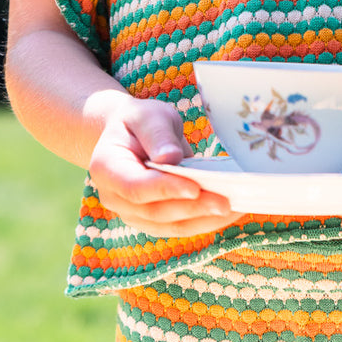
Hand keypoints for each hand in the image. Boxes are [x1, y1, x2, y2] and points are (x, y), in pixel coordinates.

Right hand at [88, 95, 242, 237]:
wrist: (129, 136)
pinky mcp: (153, 221)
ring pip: (171, 225)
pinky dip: (206, 221)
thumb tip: (171, 159)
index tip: (195, 188)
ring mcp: (133, 214)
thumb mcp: (147, 115)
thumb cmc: (139, 122)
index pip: (135, 186)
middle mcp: (114, 198)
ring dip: (205, 220)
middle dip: (193, 209)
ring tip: (236, 209)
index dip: (165, 190)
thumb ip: (157, 134)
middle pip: (155, 212)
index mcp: (105, 168)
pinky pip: (180, 226)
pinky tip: (230, 212)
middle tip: (226, 203)